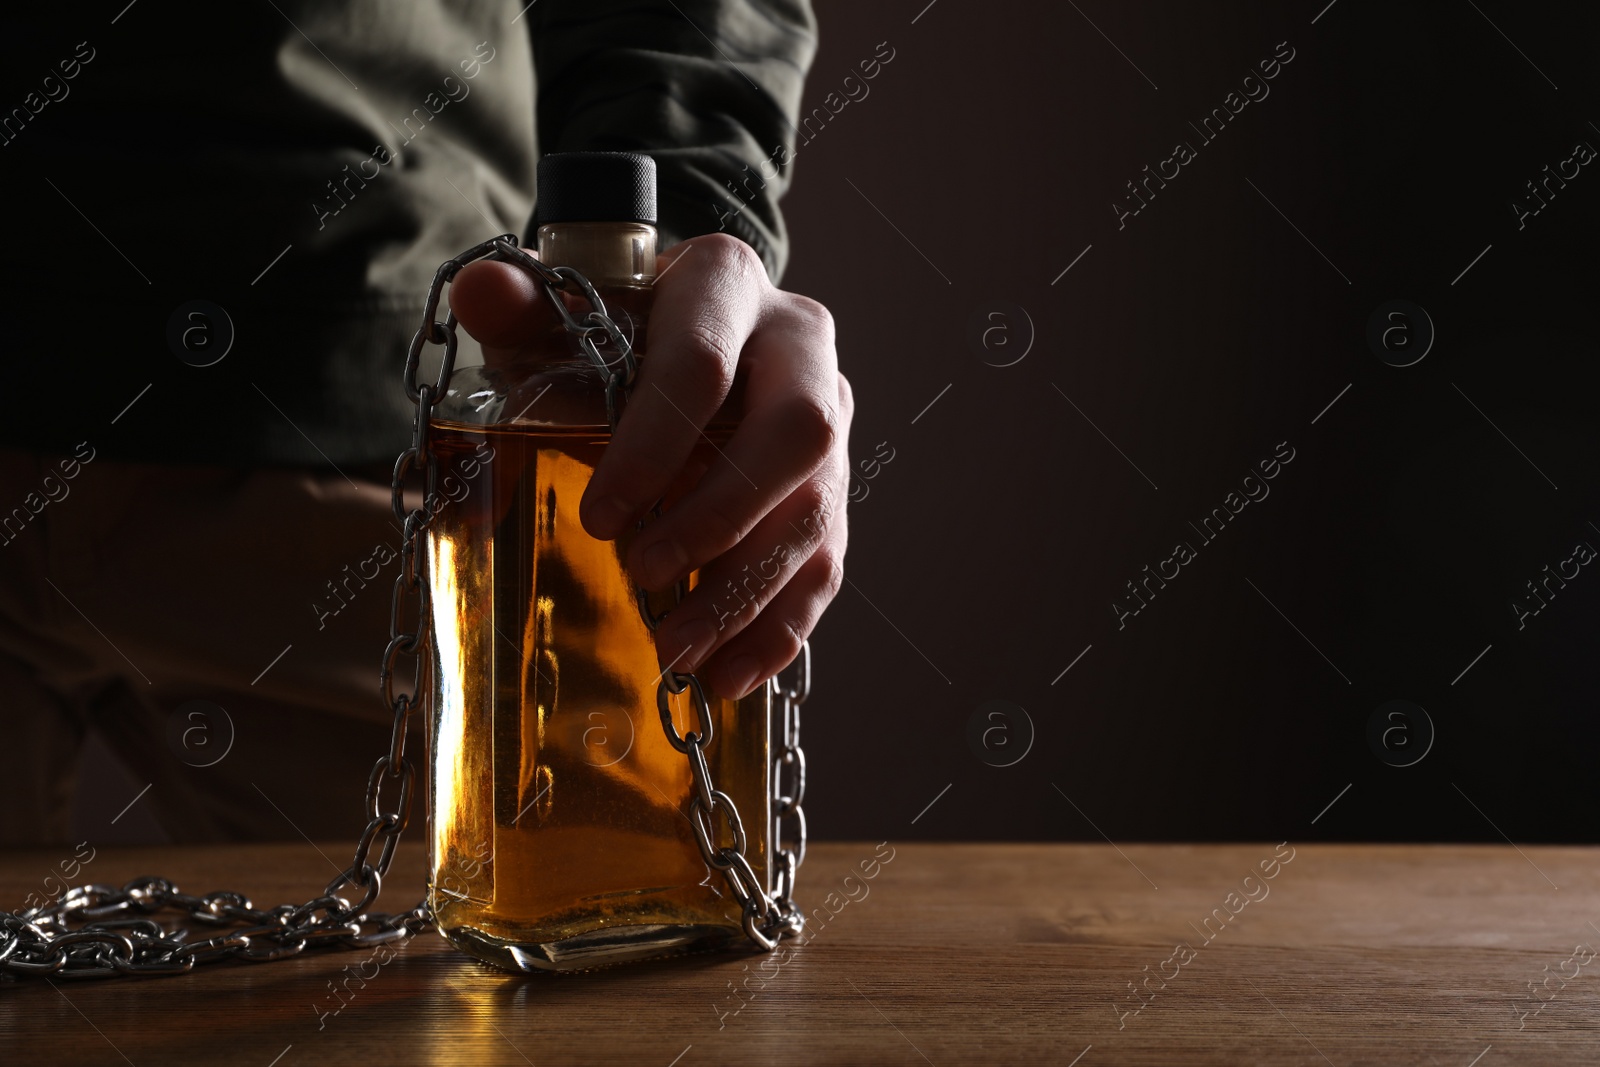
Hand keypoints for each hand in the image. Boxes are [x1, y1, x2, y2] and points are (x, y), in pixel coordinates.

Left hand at [450, 233, 851, 698]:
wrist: (672, 349)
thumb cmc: (607, 337)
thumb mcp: (558, 321)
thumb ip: (518, 307)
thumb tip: (482, 292)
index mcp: (727, 286)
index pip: (704, 365)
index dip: (654, 446)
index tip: (599, 516)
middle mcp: (798, 346)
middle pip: (799, 434)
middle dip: (721, 517)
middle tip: (644, 571)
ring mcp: (828, 418)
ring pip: (817, 509)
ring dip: (747, 591)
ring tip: (677, 651)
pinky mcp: (832, 486)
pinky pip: (826, 562)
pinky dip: (780, 626)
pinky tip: (728, 672)